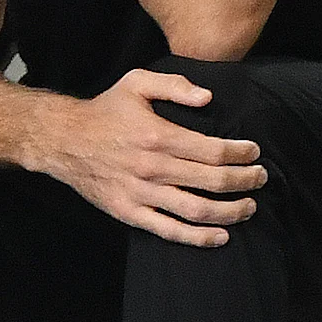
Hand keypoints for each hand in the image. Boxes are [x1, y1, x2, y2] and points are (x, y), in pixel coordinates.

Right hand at [32, 68, 266, 246]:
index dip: (242, 153)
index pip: (214, 150)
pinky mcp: (129, 212)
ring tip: (249, 207)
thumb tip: (208, 99)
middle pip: (214, 181)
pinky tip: (221, 236)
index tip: (254, 152)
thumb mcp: (135, 83)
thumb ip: (174, 85)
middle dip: (246, 181)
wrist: (61, 140)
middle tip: (260, 178)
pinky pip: (170, 231)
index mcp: (158, 136)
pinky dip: (199, 238)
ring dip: (231, 211)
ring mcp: (140, 193)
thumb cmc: (103, 112)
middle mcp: (152, 167)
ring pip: (198, 210)